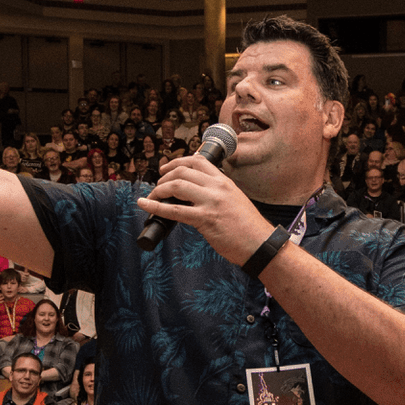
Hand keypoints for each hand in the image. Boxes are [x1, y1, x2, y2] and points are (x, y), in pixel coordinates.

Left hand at [136, 155, 270, 264]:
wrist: (260, 244)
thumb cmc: (249, 228)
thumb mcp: (235, 200)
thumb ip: (218, 194)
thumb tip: (197, 195)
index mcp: (224, 182)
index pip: (197, 161)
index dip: (177, 162)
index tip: (166, 168)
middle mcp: (217, 187)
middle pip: (182, 171)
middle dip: (164, 177)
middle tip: (157, 186)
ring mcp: (210, 202)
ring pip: (176, 186)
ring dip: (159, 190)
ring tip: (153, 197)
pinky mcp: (204, 219)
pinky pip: (174, 210)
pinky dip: (154, 206)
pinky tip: (144, 204)